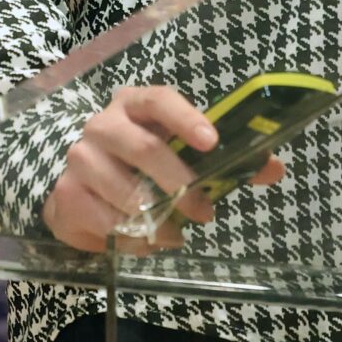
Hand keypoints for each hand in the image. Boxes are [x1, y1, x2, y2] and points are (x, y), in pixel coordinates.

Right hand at [41, 83, 287, 253]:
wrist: (76, 187)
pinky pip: (106, 223)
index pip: (160, 100)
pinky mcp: (67, 195)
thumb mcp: (176, 153)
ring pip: (126, 191)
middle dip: (180, 183)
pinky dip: (133, 238)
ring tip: (176, 234)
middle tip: (206, 212)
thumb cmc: (136, 164)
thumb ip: (224, 160)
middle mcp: (103, 124)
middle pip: (144, 148)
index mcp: (135, 104)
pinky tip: (146, 241)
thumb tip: (273, 168)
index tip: (212, 142)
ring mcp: (80, 158)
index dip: (186, 118)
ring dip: (158, 219)